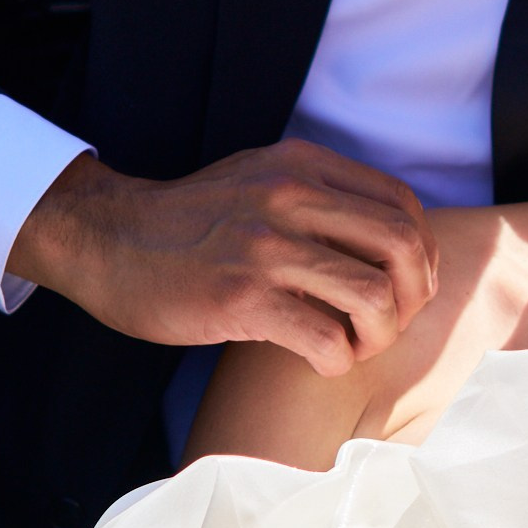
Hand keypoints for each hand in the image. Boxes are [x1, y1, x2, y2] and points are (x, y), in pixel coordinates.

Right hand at [7, 142, 436, 375]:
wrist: (107, 239)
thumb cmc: (189, 222)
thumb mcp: (259, 179)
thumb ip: (317, 194)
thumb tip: (387, 237)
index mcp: (301, 166)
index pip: (403, 205)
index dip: (420, 254)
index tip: (402, 286)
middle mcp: (290, 197)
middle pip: (403, 246)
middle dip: (412, 297)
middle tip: (388, 322)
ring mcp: (266, 248)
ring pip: (374, 296)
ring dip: (380, 335)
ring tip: (354, 345)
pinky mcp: (242, 299)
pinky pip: (327, 339)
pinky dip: (338, 361)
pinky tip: (319, 361)